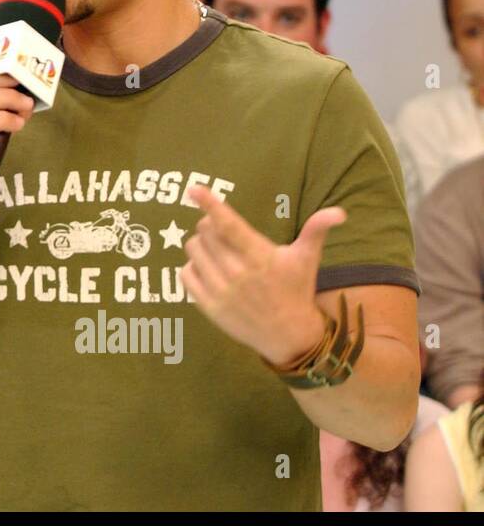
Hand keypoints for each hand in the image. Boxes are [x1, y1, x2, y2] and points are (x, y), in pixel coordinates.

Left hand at [181, 185, 344, 364]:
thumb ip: (316, 230)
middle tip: (225, 234)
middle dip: (211, 226)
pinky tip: (210, 270)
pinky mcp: (208, 306)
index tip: (194, 189)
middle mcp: (237, 273)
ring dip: (201, 245)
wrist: (289, 335)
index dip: (211, 205)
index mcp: (260, 257)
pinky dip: (193, 267)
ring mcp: (220, 291)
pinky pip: (185, 274)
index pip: (229, 225)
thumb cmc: (296, 290)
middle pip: (205, 233)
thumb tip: (339, 212)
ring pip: (193, 250)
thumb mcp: (307, 258)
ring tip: (219, 253)